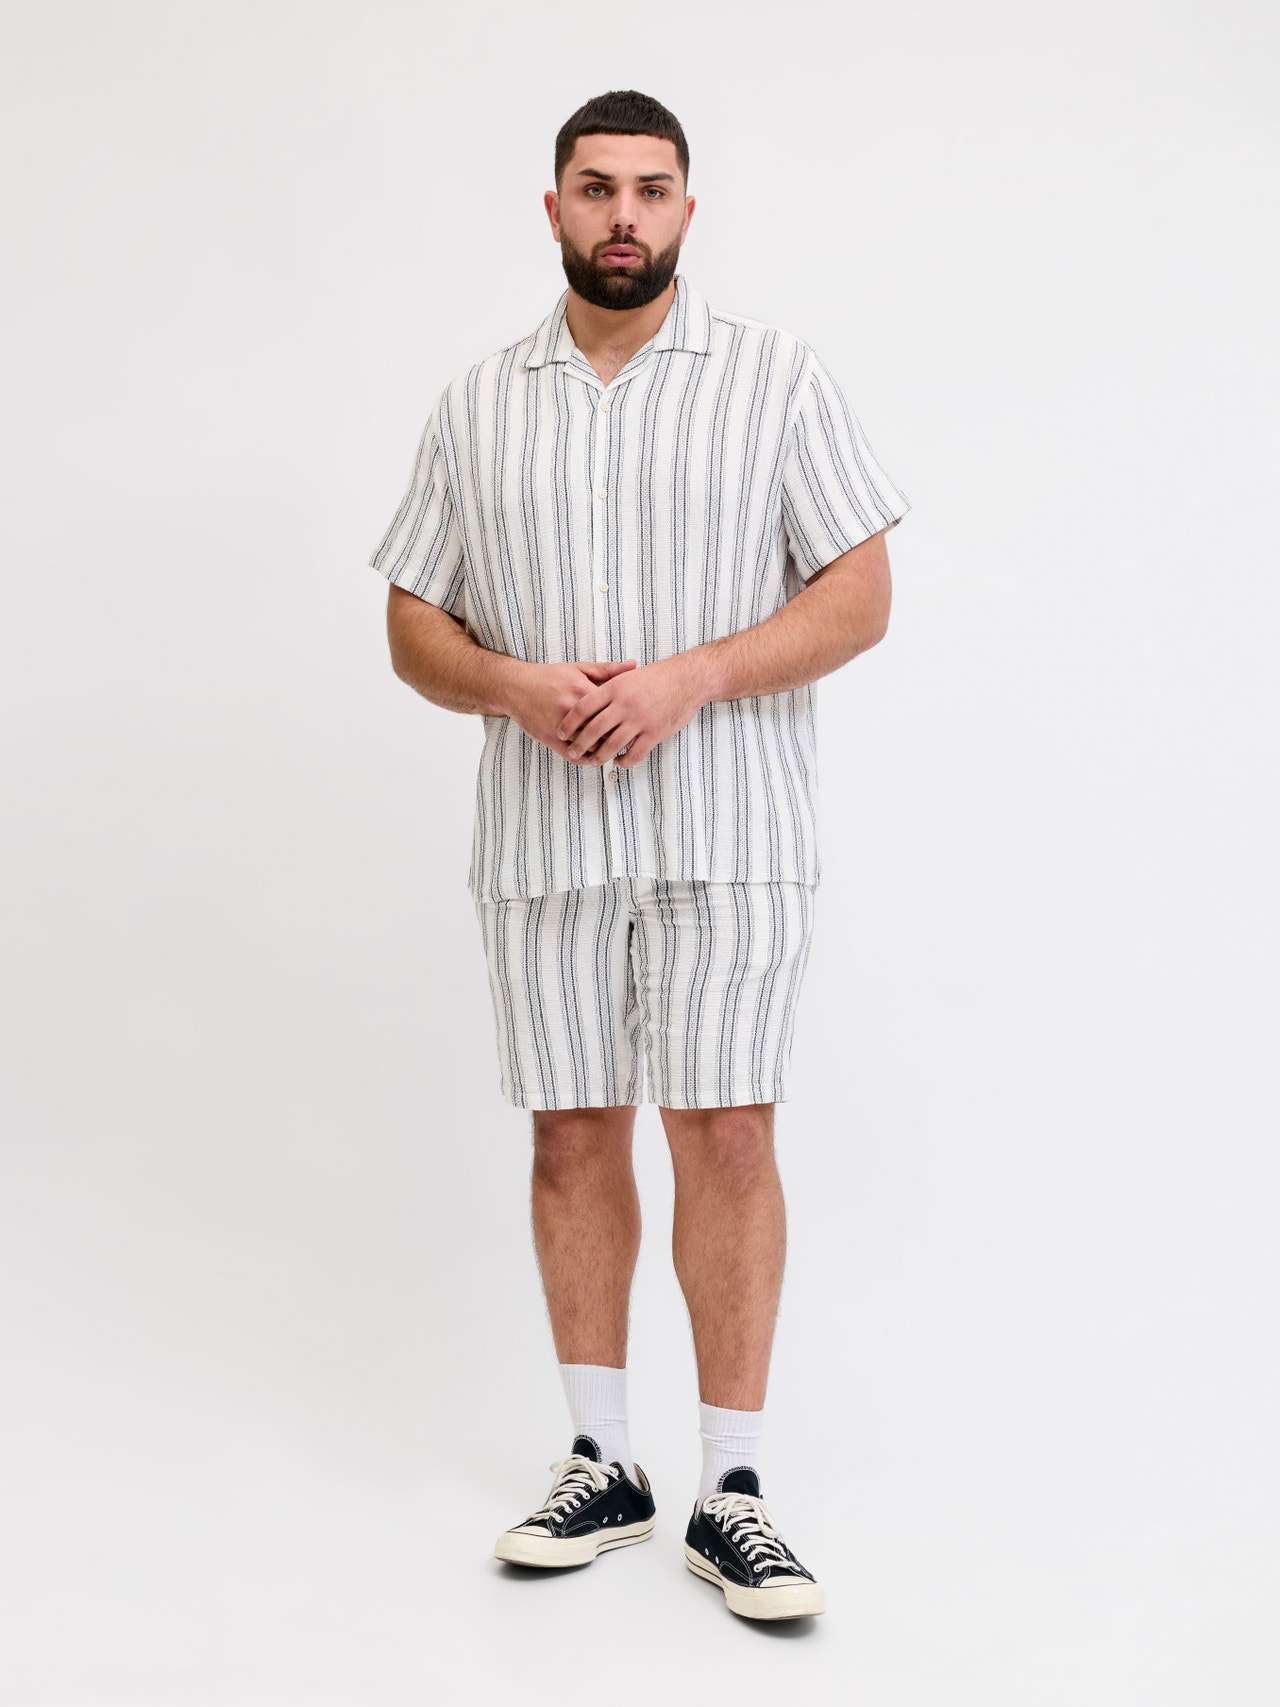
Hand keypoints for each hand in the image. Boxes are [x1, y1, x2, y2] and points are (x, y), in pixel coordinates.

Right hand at [501, 658, 637, 760]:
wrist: (516, 687)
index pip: (613, 710)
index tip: (634, 721)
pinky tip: (593, 756)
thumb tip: (634, 665)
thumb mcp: (580, 669)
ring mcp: (560, 726)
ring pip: (590, 746)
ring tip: (612, 750)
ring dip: (602, 750)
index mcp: (582, 690)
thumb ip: (609, 670)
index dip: (626, 718)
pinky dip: (586, 759)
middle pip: (604, 731)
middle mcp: (572, 709)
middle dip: (617, 736)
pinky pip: (573, 756)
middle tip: (627, 739)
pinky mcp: (550, 738)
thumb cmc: (550, 677)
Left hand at [557, 654, 711, 766]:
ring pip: (611, 745)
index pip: (583, 708)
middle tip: (572, 751)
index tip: (561, 732)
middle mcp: (624, 704)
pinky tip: (618, 761)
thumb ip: (608, 685)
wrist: (688, 679)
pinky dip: (623, 761)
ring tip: (592, 761)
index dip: (569, 722)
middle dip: (579, 744)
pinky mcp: (654, 733)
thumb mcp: (628, 675)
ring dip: (599, 756)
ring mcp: (640, 720)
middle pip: (593, 729)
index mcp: (615, 688)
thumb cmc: (658, 676)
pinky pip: (634, 754)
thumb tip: (587, 695)